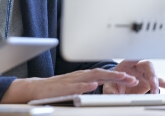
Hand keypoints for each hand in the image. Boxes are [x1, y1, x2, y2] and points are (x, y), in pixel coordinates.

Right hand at [1, 68, 138, 102]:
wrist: (30, 90)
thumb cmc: (50, 91)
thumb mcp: (70, 88)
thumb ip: (83, 86)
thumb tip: (98, 87)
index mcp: (79, 77)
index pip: (100, 74)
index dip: (116, 75)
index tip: (131, 78)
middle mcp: (75, 77)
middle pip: (99, 73)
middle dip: (117, 75)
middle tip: (133, 79)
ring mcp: (68, 81)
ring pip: (89, 77)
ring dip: (106, 77)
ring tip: (120, 79)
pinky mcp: (59, 88)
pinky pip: (73, 86)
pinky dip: (84, 85)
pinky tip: (93, 86)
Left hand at [103, 60, 164, 93]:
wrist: (117, 88)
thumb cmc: (113, 82)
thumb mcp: (109, 84)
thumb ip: (110, 88)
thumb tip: (112, 93)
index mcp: (126, 64)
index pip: (132, 59)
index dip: (136, 59)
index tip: (138, 60)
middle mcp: (137, 67)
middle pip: (146, 66)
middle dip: (149, 73)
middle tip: (151, 81)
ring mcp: (144, 74)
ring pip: (153, 74)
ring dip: (155, 82)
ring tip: (155, 90)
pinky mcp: (149, 82)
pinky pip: (157, 82)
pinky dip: (162, 84)